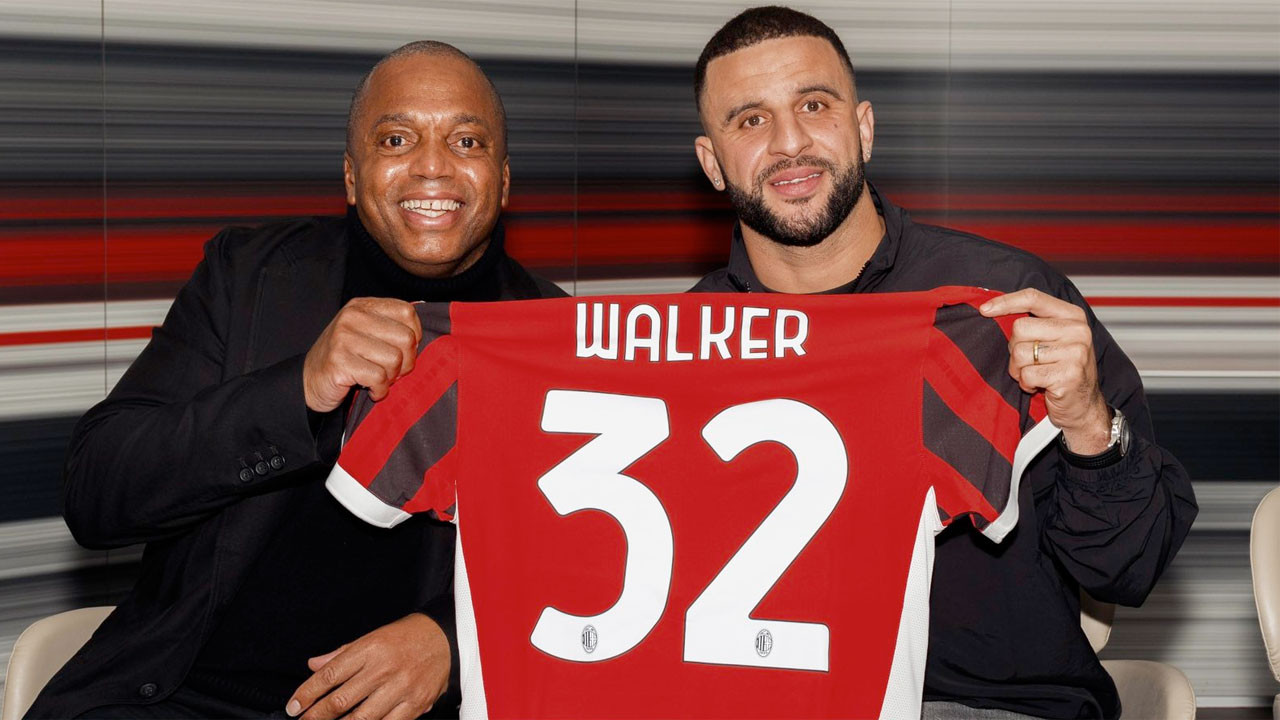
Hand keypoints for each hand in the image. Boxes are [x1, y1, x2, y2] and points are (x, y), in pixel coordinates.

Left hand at [286, 613, 450, 719]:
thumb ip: (342, 654)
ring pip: (360, 718)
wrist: (447, 638)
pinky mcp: (415, 704)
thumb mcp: (373, 636)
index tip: (294, 706)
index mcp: (370, 649)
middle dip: (315, 716)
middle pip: (340, 700)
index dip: (307, 693)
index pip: (329, 675)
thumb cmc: (408, 636)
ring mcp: (400, 688)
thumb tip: (314, 664)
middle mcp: (383, 669)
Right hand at [303, 298, 421, 411]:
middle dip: (406, 362)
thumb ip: (391, 328)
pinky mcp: (338, 361)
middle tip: (394, 372)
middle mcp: (352, 317)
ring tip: (380, 380)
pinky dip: (380, 390)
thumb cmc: (346, 359)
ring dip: (392, 378)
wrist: (309, 380)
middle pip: (406, 338)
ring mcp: (343, 338)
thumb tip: (421, 336)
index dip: (414, 336)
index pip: (407, 311)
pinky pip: (378, 378)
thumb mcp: (367, 334)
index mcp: (363, 306)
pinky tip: (371, 390)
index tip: (402, 351)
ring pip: (394, 359)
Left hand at [979, 288, 1111, 454]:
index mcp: (1073, 316)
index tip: (984, 310)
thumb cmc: (1062, 371)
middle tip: (1029, 363)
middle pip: (1020, 328)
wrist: (1084, 407)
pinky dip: (1026, 384)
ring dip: (1019, 369)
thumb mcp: (1054, 340)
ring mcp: (1076, 352)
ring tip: (1035, 375)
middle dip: (1014, 349)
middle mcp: (1077, 330)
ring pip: (1020, 353)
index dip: (1005, 302)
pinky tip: (1040, 387)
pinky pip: (1026, 374)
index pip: (1033, 298)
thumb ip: (1034, 323)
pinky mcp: (1068, 374)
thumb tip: (991, 309)